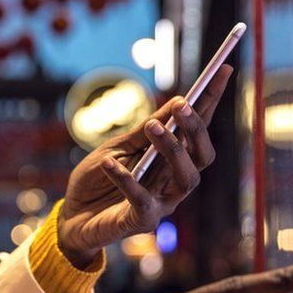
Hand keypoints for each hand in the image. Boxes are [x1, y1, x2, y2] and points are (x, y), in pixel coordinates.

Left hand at [58, 65, 233, 267]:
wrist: (71, 216)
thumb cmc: (96, 180)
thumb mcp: (116, 148)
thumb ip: (143, 132)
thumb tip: (176, 102)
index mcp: (170, 160)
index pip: (198, 129)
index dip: (212, 101)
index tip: (221, 70)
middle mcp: (173, 181)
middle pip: (201, 155)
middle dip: (195, 128)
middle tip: (180, 105)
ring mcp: (162, 204)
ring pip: (185, 178)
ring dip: (171, 149)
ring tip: (151, 127)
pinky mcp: (141, 222)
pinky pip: (141, 200)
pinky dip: (126, 180)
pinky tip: (110, 164)